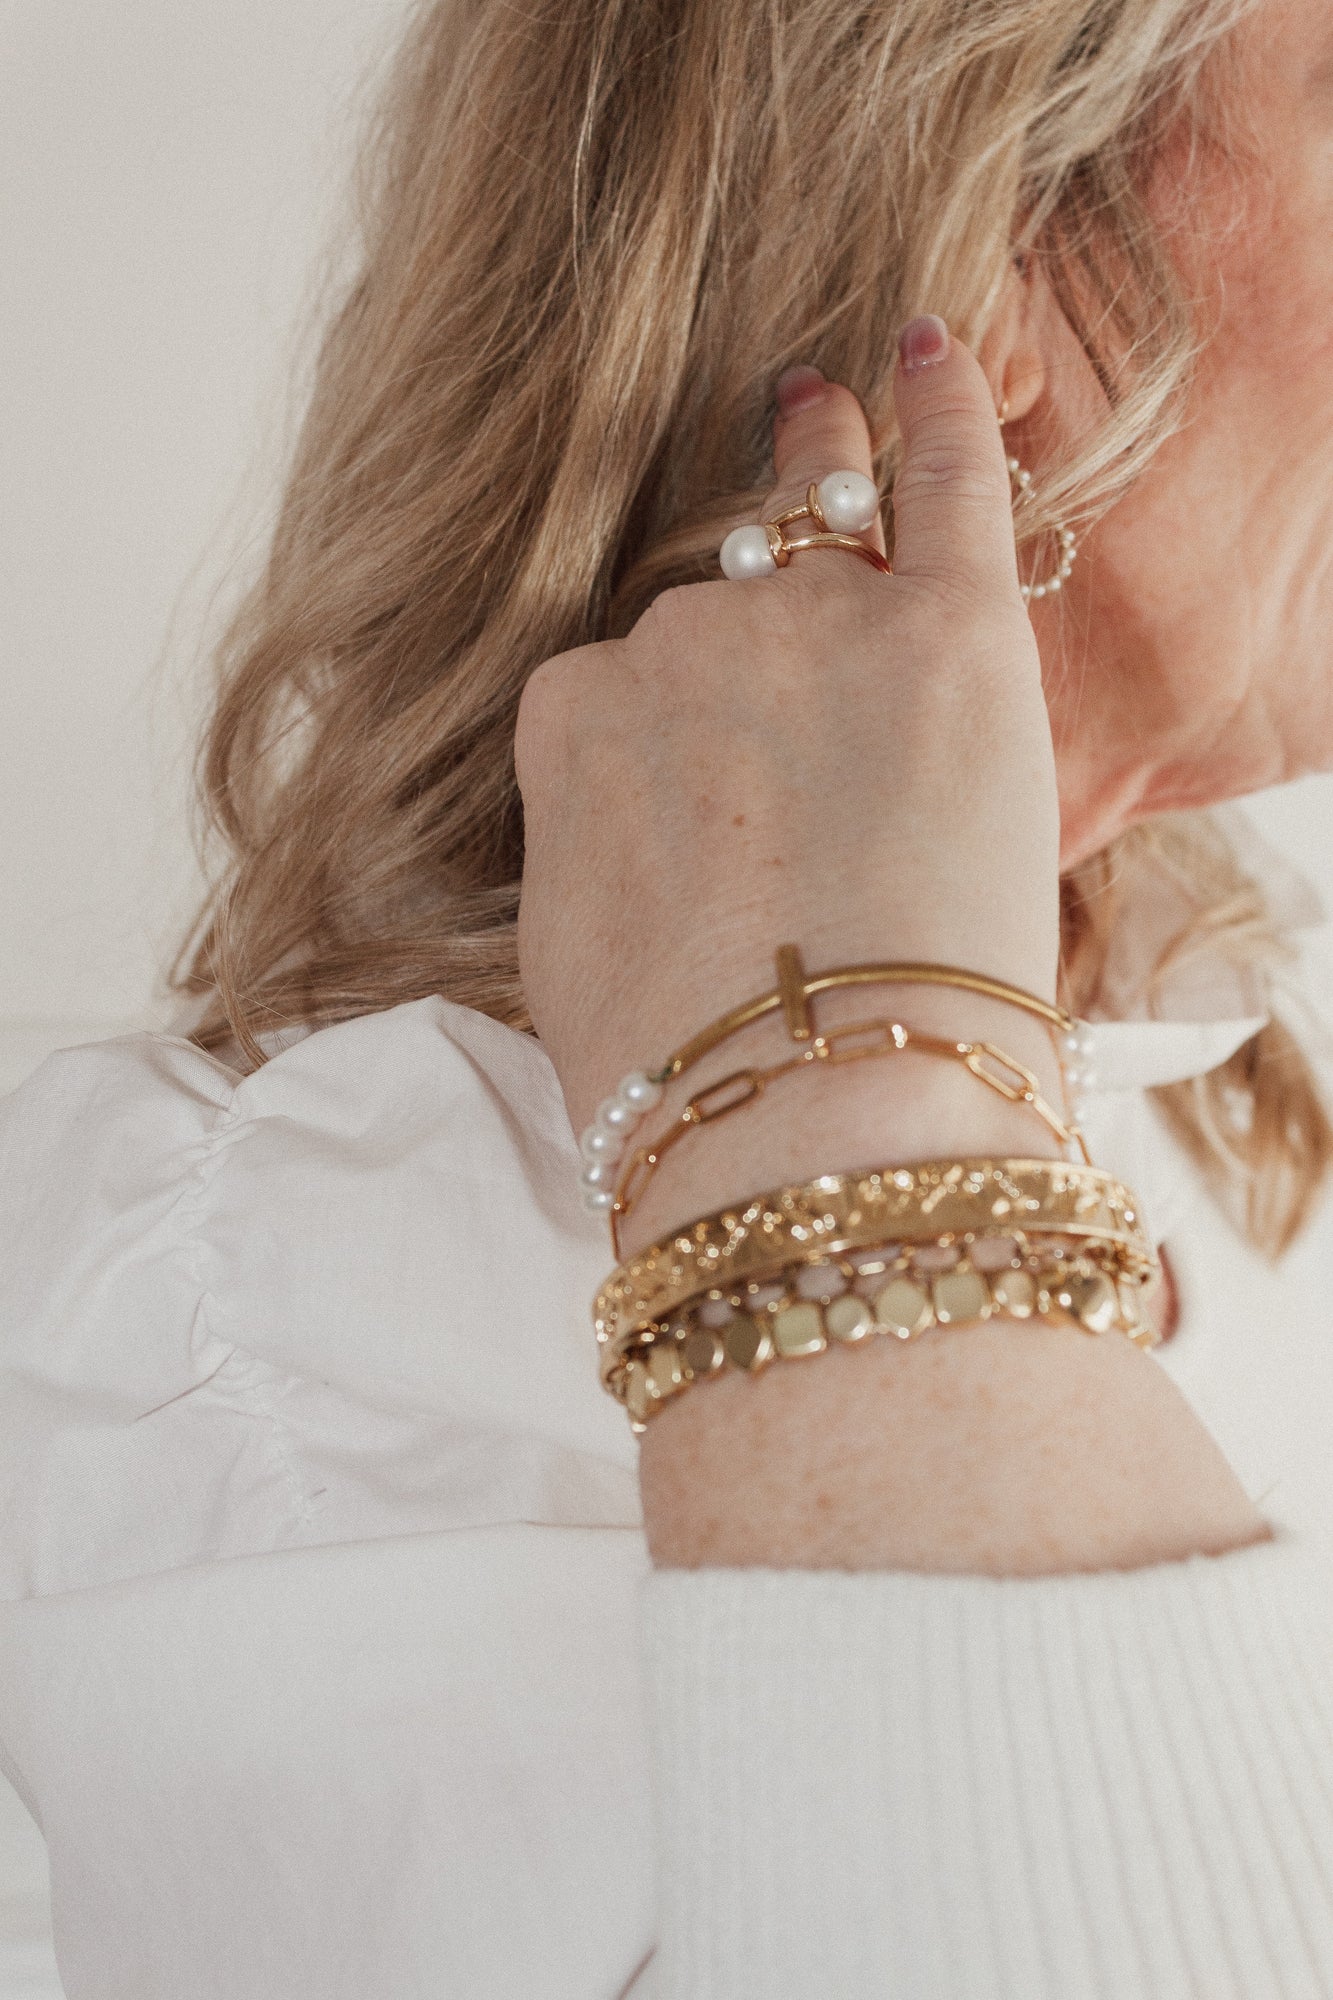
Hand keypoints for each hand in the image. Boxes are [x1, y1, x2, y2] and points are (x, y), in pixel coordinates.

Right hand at [517, 319, 1266, 1574]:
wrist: (806, 1118)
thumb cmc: (681, 1079)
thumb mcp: (567, 961)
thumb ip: (587, 848)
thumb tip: (624, 832)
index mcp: (571, 724)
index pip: (625, 689)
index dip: (680, 751)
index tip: (712, 807)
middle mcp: (674, 649)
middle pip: (719, 627)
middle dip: (755, 692)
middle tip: (805, 781)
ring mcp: (808, 627)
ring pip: (817, 566)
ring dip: (828, 549)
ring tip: (830, 462)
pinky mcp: (942, 634)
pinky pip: (943, 482)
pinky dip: (942, 414)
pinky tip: (934, 351)